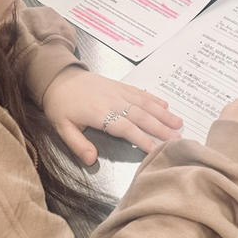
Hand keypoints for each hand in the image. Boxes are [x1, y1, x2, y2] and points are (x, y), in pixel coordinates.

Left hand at [42, 66, 182, 165]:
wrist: (59, 77)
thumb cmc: (61, 104)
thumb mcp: (62, 127)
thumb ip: (78, 144)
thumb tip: (91, 160)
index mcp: (99, 113)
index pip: (125, 128)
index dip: (141, 139)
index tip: (156, 149)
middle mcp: (113, 101)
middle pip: (141, 116)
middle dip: (160, 127)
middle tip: (177, 138)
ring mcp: (118, 92)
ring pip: (145, 103)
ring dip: (163, 113)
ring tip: (178, 123)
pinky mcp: (120, 86)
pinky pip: (140, 93)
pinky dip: (154, 99)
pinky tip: (165, 105)